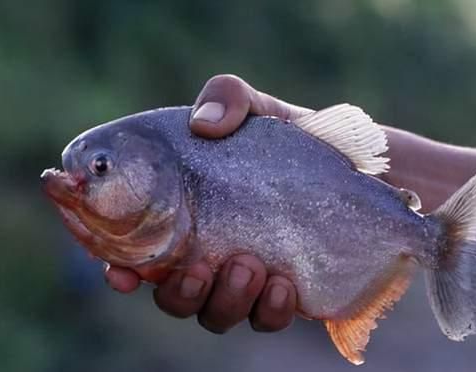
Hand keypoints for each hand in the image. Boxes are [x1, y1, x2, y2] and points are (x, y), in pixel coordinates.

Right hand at [105, 74, 310, 332]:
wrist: (356, 167)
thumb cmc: (291, 138)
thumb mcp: (258, 108)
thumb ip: (227, 97)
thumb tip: (204, 124)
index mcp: (186, 215)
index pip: (137, 251)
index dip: (120, 268)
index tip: (122, 274)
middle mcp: (208, 252)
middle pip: (170, 295)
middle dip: (179, 293)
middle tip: (203, 267)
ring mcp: (245, 278)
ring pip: (215, 314)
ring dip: (225, 301)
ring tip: (250, 267)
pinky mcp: (282, 293)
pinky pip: (265, 319)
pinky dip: (269, 310)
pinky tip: (284, 285)